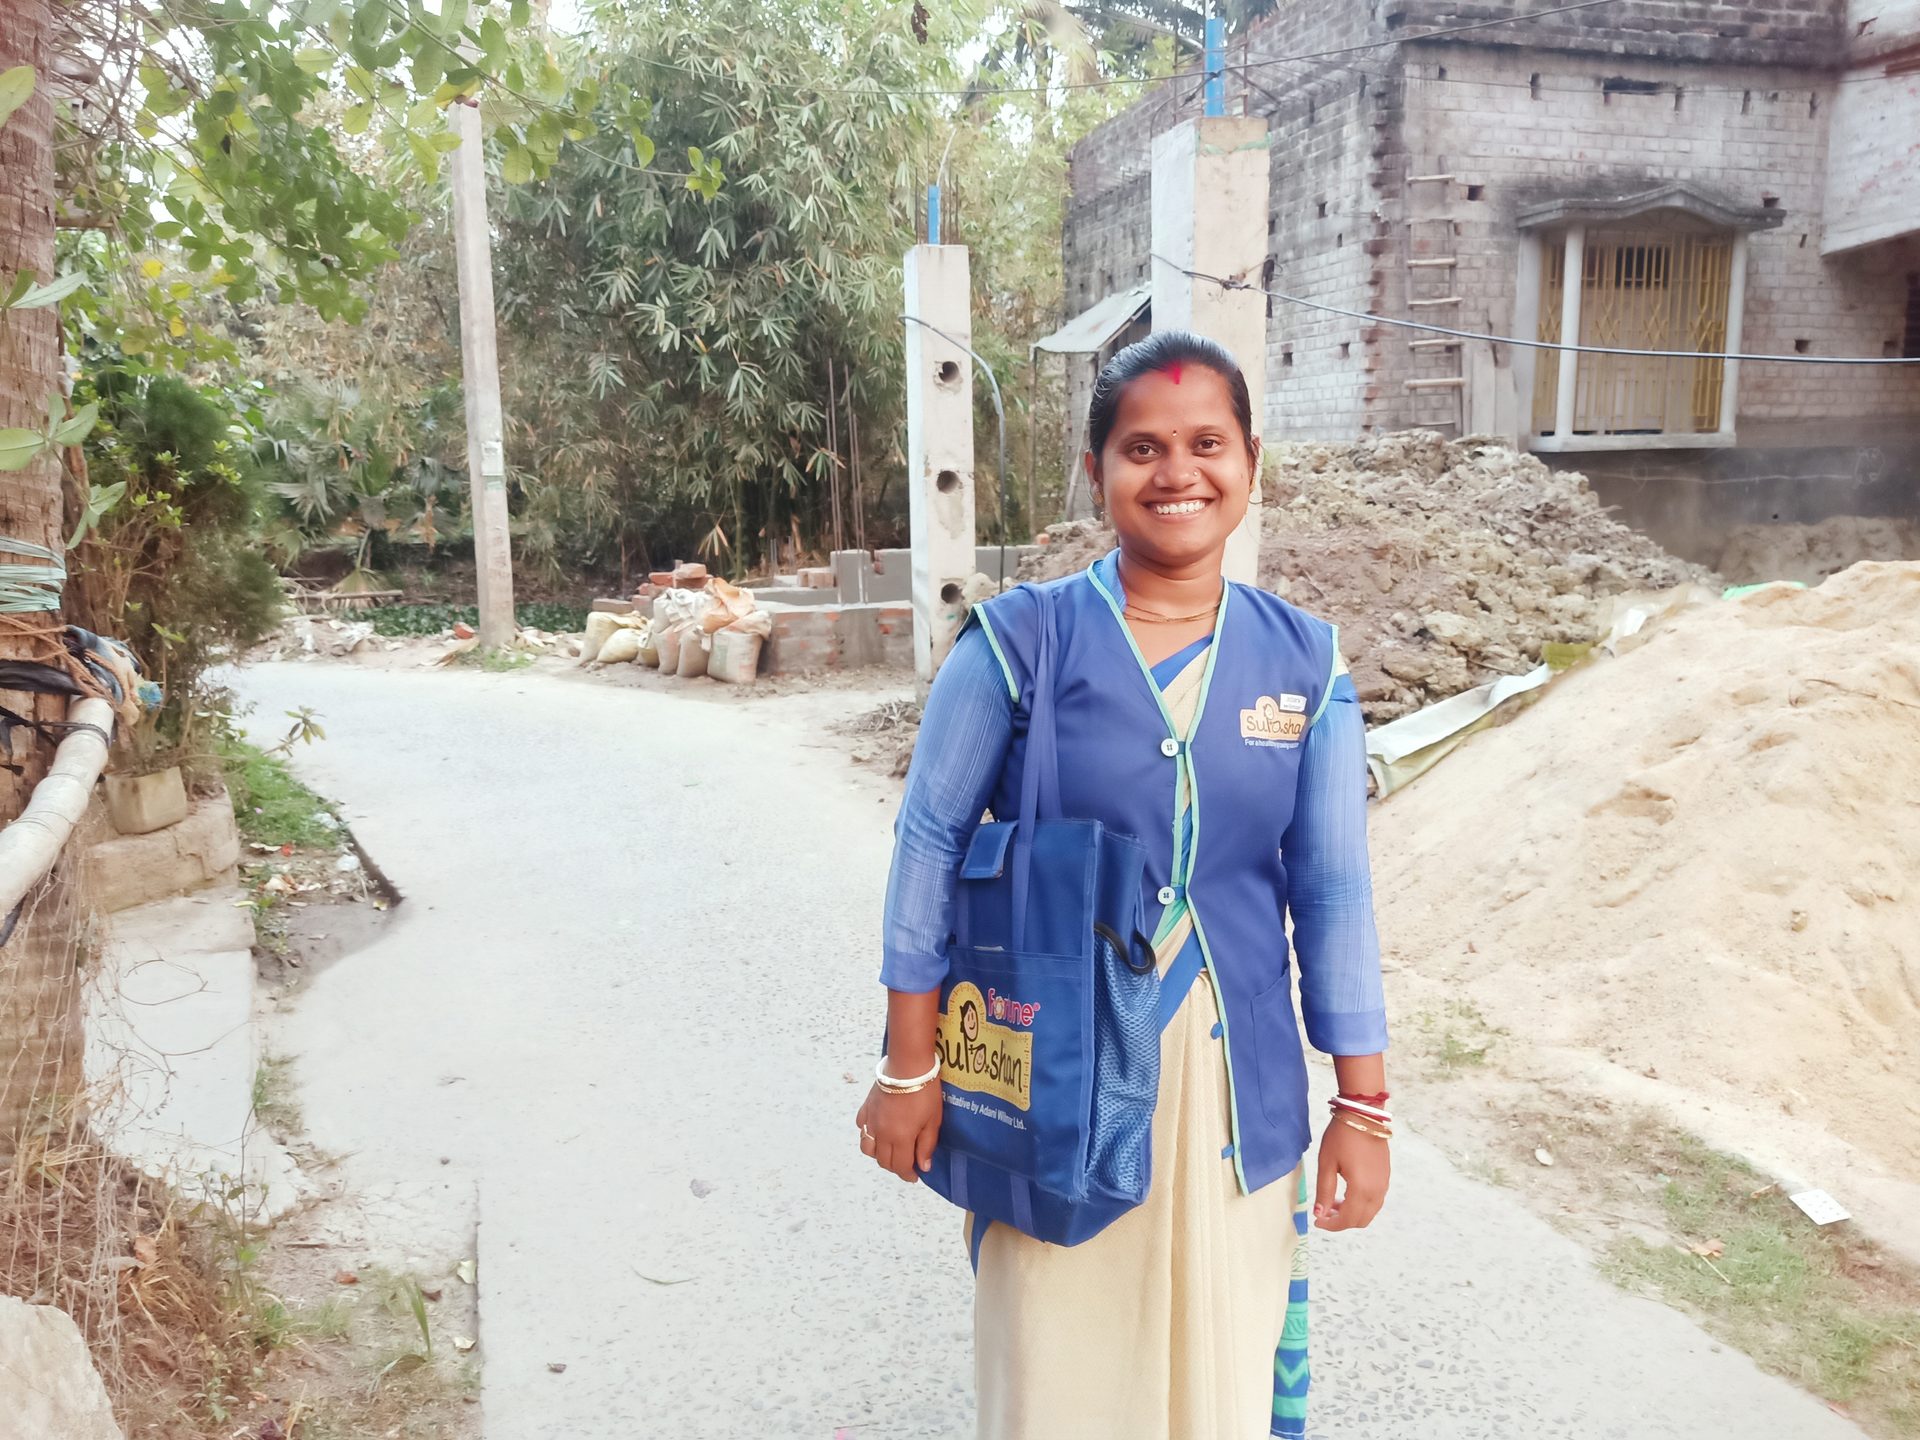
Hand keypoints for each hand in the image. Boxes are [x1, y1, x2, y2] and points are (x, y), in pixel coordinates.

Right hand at [855, 1081, 941, 1183]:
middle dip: (895, 1167)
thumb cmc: (925, 1092)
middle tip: (906, 1163)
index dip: (907, 1175)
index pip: (900, 1166)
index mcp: (900, 1138)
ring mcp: (871, 1121)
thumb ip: (926, 1145)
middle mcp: (881, 1134)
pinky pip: (862, 1128)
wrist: (907, 1065)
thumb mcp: (933, 1120)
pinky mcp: (866, 1108)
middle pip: (883, 1161)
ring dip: (879, 1154)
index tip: (915, 1176)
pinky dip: (868, 1135)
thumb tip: (923, 1167)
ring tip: (891, 1150)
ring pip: (867, 1149)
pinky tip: (878, 1130)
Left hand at [1313, 1114, 1389, 1230]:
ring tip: (1333, 1202)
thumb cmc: (1341, 1136)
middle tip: (1324, 1212)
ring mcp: (1384, 1184)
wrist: (1363, 1115)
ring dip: (1351, 1213)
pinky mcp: (1385, 1177)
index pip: (1347, 1219)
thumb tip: (1320, 1213)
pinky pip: (1374, 1201)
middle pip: (1361, 1220)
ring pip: (1369, 1212)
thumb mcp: (1327, 1163)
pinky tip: (1346, 1193)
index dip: (1331, 1225)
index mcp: (1361, 1189)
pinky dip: (1360, 1204)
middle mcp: (1377, 1191)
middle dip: (1341, 1221)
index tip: (1317, 1221)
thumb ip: (1324, 1191)